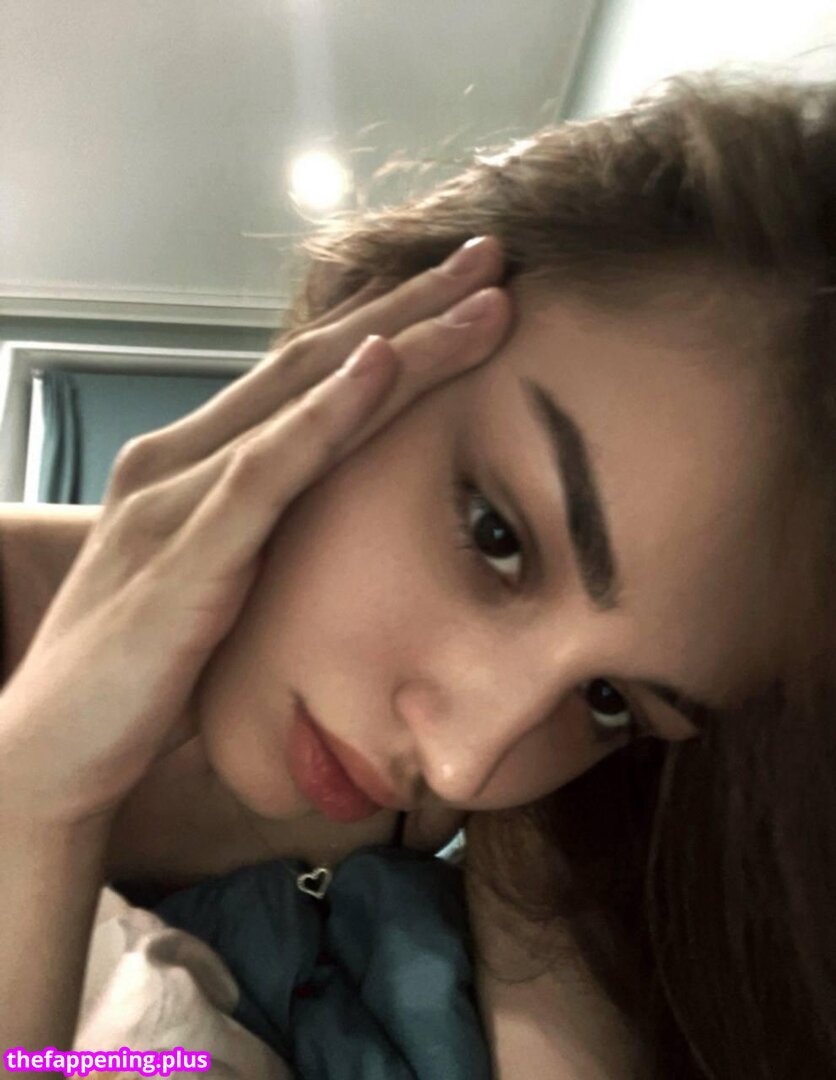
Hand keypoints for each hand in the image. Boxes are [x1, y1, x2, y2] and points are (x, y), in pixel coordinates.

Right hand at [0, 237, 511, 828]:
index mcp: (192, 465)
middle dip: (411, 306)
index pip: (304, 378)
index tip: (462, 297)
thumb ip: (255, 538)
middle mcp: (181, 457)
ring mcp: (180, 494)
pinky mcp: (187, 548)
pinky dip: (328, 414)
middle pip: (315, 360)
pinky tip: (382, 367)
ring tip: (481, 299)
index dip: (387, 328)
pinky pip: (269, 469)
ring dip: (402, 341)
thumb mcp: (211, 583)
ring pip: (306, 396)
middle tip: (492, 258)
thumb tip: (319, 525)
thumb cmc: (138, 671)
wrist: (50, 749)